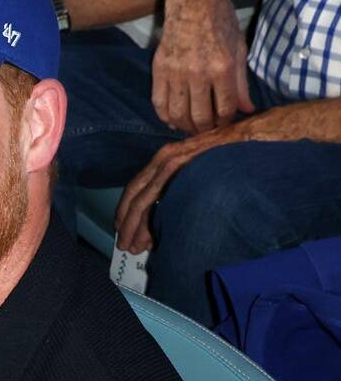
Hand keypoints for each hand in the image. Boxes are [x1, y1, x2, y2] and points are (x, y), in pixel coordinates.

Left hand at [115, 127, 237, 252]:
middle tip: (123, 245)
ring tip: (131, 246)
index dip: (128, 209)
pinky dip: (150, 219)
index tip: (124, 228)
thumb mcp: (204, 169)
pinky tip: (148, 237)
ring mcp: (171, 160)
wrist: (256, 134)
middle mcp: (164, 157)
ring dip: (135, 225)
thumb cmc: (237, 152)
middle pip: (135, 194)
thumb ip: (188, 184)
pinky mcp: (181, 164)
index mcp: (168, 158)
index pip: (139, 186)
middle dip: (127, 222)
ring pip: (142, 198)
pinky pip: (157, 195)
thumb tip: (175, 211)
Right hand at [152, 0, 254, 132]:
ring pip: (178, 113)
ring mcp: (176, 72)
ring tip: (191, 127)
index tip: (225, 124)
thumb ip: (241, 83)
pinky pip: (159, 101)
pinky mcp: (159, 69)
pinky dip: (165, 116)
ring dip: (185, 126)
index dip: (225, 122)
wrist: (193, 1)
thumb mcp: (238, 50)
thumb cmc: (220, 22)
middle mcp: (198, 72)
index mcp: (222, 67)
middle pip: (200, 116)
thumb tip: (246, 109)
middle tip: (208, 130)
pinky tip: (172, 120)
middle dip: (205, 129)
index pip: (224, 109)